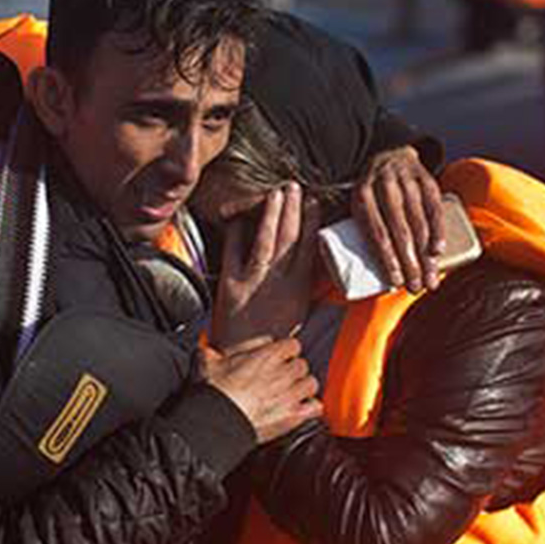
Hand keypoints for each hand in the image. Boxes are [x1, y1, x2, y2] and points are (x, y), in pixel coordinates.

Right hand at [201, 337, 321, 443]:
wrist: (217, 421)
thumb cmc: (214, 391)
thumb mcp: (213, 358)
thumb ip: (233, 347)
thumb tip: (254, 342)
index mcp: (268, 356)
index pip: (293, 345)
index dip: (286, 352)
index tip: (279, 358)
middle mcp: (283, 373)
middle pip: (302, 365)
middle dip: (293, 371)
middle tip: (281, 378)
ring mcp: (290, 395)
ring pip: (311, 384)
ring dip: (302, 388)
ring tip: (291, 393)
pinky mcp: (293, 416)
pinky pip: (315, 407)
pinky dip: (310, 408)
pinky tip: (300, 409)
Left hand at [212, 183, 319, 350]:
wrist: (247, 355)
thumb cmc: (273, 335)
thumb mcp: (298, 308)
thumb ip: (304, 281)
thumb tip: (311, 256)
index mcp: (298, 288)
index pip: (308, 247)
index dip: (311, 222)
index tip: (313, 202)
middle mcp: (278, 281)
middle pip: (289, 238)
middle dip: (293, 209)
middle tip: (295, 187)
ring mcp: (253, 281)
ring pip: (266, 241)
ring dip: (272, 214)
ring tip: (276, 194)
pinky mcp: (231, 283)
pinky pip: (234, 251)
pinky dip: (237, 232)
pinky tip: (241, 216)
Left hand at [353, 146, 444, 292]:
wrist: (392, 154)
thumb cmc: (372, 193)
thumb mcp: (356, 204)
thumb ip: (351, 231)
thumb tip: (345, 274)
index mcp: (361, 195)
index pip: (375, 232)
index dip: (387, 259)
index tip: (395, 282)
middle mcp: (384, 186)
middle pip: (399, 231)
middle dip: (409, 263)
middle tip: (415, 288)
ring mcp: (407, 181)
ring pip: (419, 223)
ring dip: (426, 255)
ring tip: (430, 279)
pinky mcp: (427, 180)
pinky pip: (435, 209)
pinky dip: (439, 231)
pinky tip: (439, 251)